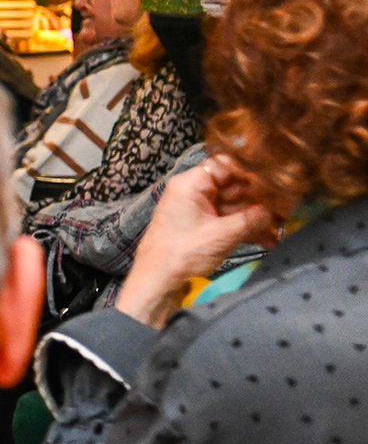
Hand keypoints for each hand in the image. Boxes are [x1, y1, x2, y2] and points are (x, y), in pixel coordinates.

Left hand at [114, 157, 277, 327]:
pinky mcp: (201, 227)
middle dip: (258, 201)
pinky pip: (227, 221)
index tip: (271, 184)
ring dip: (255, 218)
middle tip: (284, 209)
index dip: (248, 173)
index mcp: (191, 184)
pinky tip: (268, 240)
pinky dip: (244, 229)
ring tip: (280, 228)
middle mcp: (192, 192)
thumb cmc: (183, 252)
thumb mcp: (223, 234)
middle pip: (232, 187)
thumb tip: (275, 212)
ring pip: (232, 207)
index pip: (223, 165)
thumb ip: (252, 220)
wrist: (158, 279)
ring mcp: (197, 210)